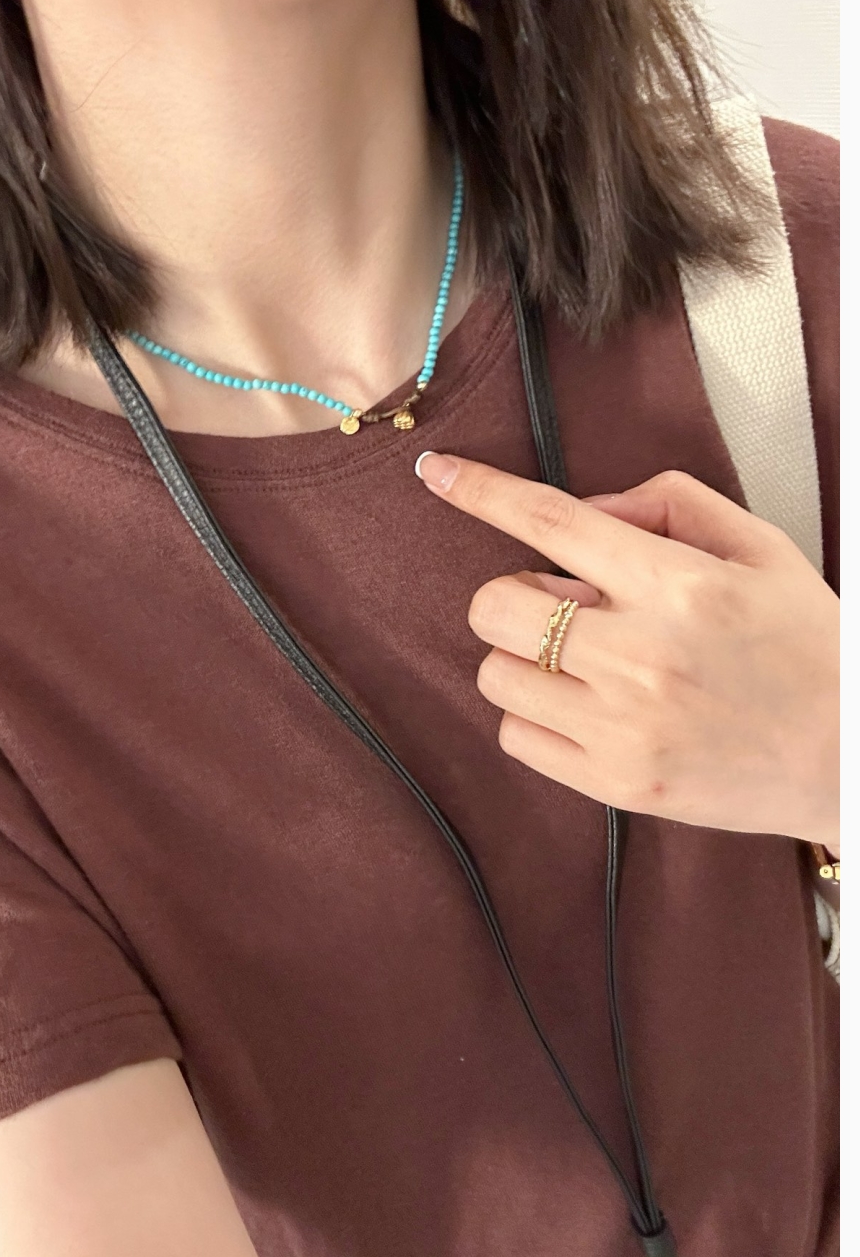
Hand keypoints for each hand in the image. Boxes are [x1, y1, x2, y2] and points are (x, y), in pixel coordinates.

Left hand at [416, 454, 839, 846]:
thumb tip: (589, 507)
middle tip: (563, 603)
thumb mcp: (760, 549)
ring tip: (584, 662)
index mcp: (679, 585)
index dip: (481, 492)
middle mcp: (641, 656)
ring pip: (495, 673)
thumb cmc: (808, 648)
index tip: (437, 473)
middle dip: (513, 593)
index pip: (551, 521)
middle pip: (496, 604)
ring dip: (523, 656)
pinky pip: (515, 735)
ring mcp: (623, 728)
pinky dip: (536, 714)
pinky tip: (587, 707)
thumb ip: (670, 505)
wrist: (850, 760)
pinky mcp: (615, 784)